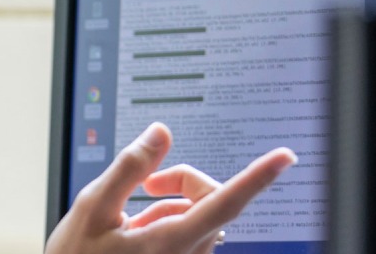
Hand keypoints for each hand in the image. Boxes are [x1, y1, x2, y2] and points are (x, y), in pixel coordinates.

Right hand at [46, 122, 296, 253]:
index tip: (285, 157)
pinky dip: (166, 223)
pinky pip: (189, 235)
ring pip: (199, 218)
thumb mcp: (91, 208)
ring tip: (129, 222)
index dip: (258, 176)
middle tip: (146, 185)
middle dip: (184, 182)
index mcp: (170, 241)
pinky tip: (135, 234)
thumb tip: (160, 134)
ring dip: (170, 207)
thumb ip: (128, 168)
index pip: (225, 201)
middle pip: (212, 201)